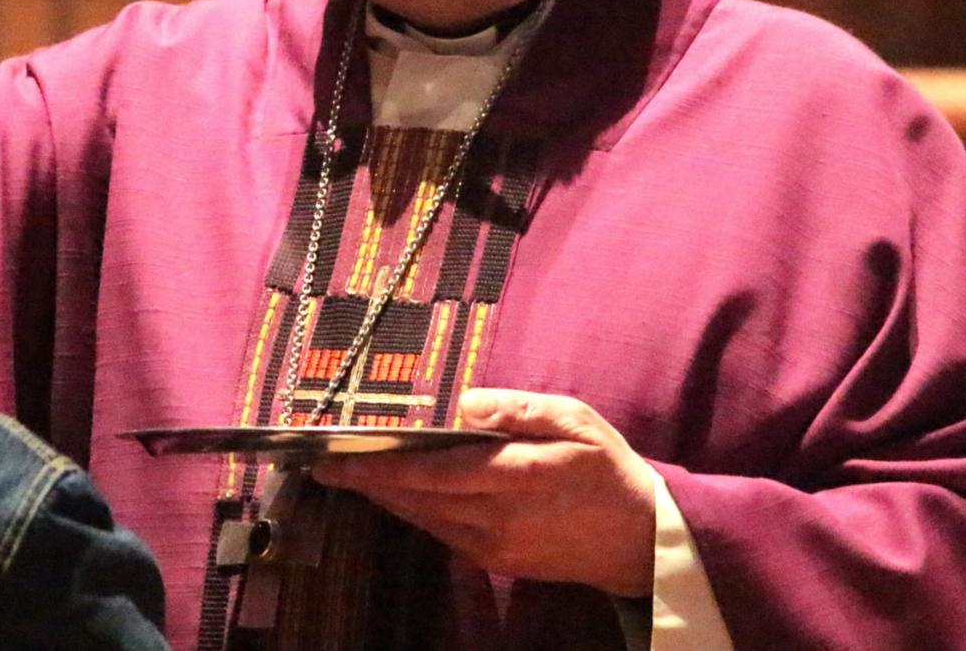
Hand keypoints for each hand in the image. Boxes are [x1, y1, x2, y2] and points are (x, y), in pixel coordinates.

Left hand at [309, 388, 655, 596]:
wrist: (643, 540)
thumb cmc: (607, 467)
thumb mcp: (575, 420)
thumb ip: (519, 409)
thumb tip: (466, 402)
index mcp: (516, 478)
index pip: (433, 473)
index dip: (382, 466)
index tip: (339, 456)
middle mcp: (497, 519)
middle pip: (417, 500)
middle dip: (367, 483)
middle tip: (322, 466)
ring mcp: (494, 547)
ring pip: (423, 520)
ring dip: (384, 499)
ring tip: (347, 475)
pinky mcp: (496, 562)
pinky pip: (442, 534)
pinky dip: (413, 512)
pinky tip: (395, 494)